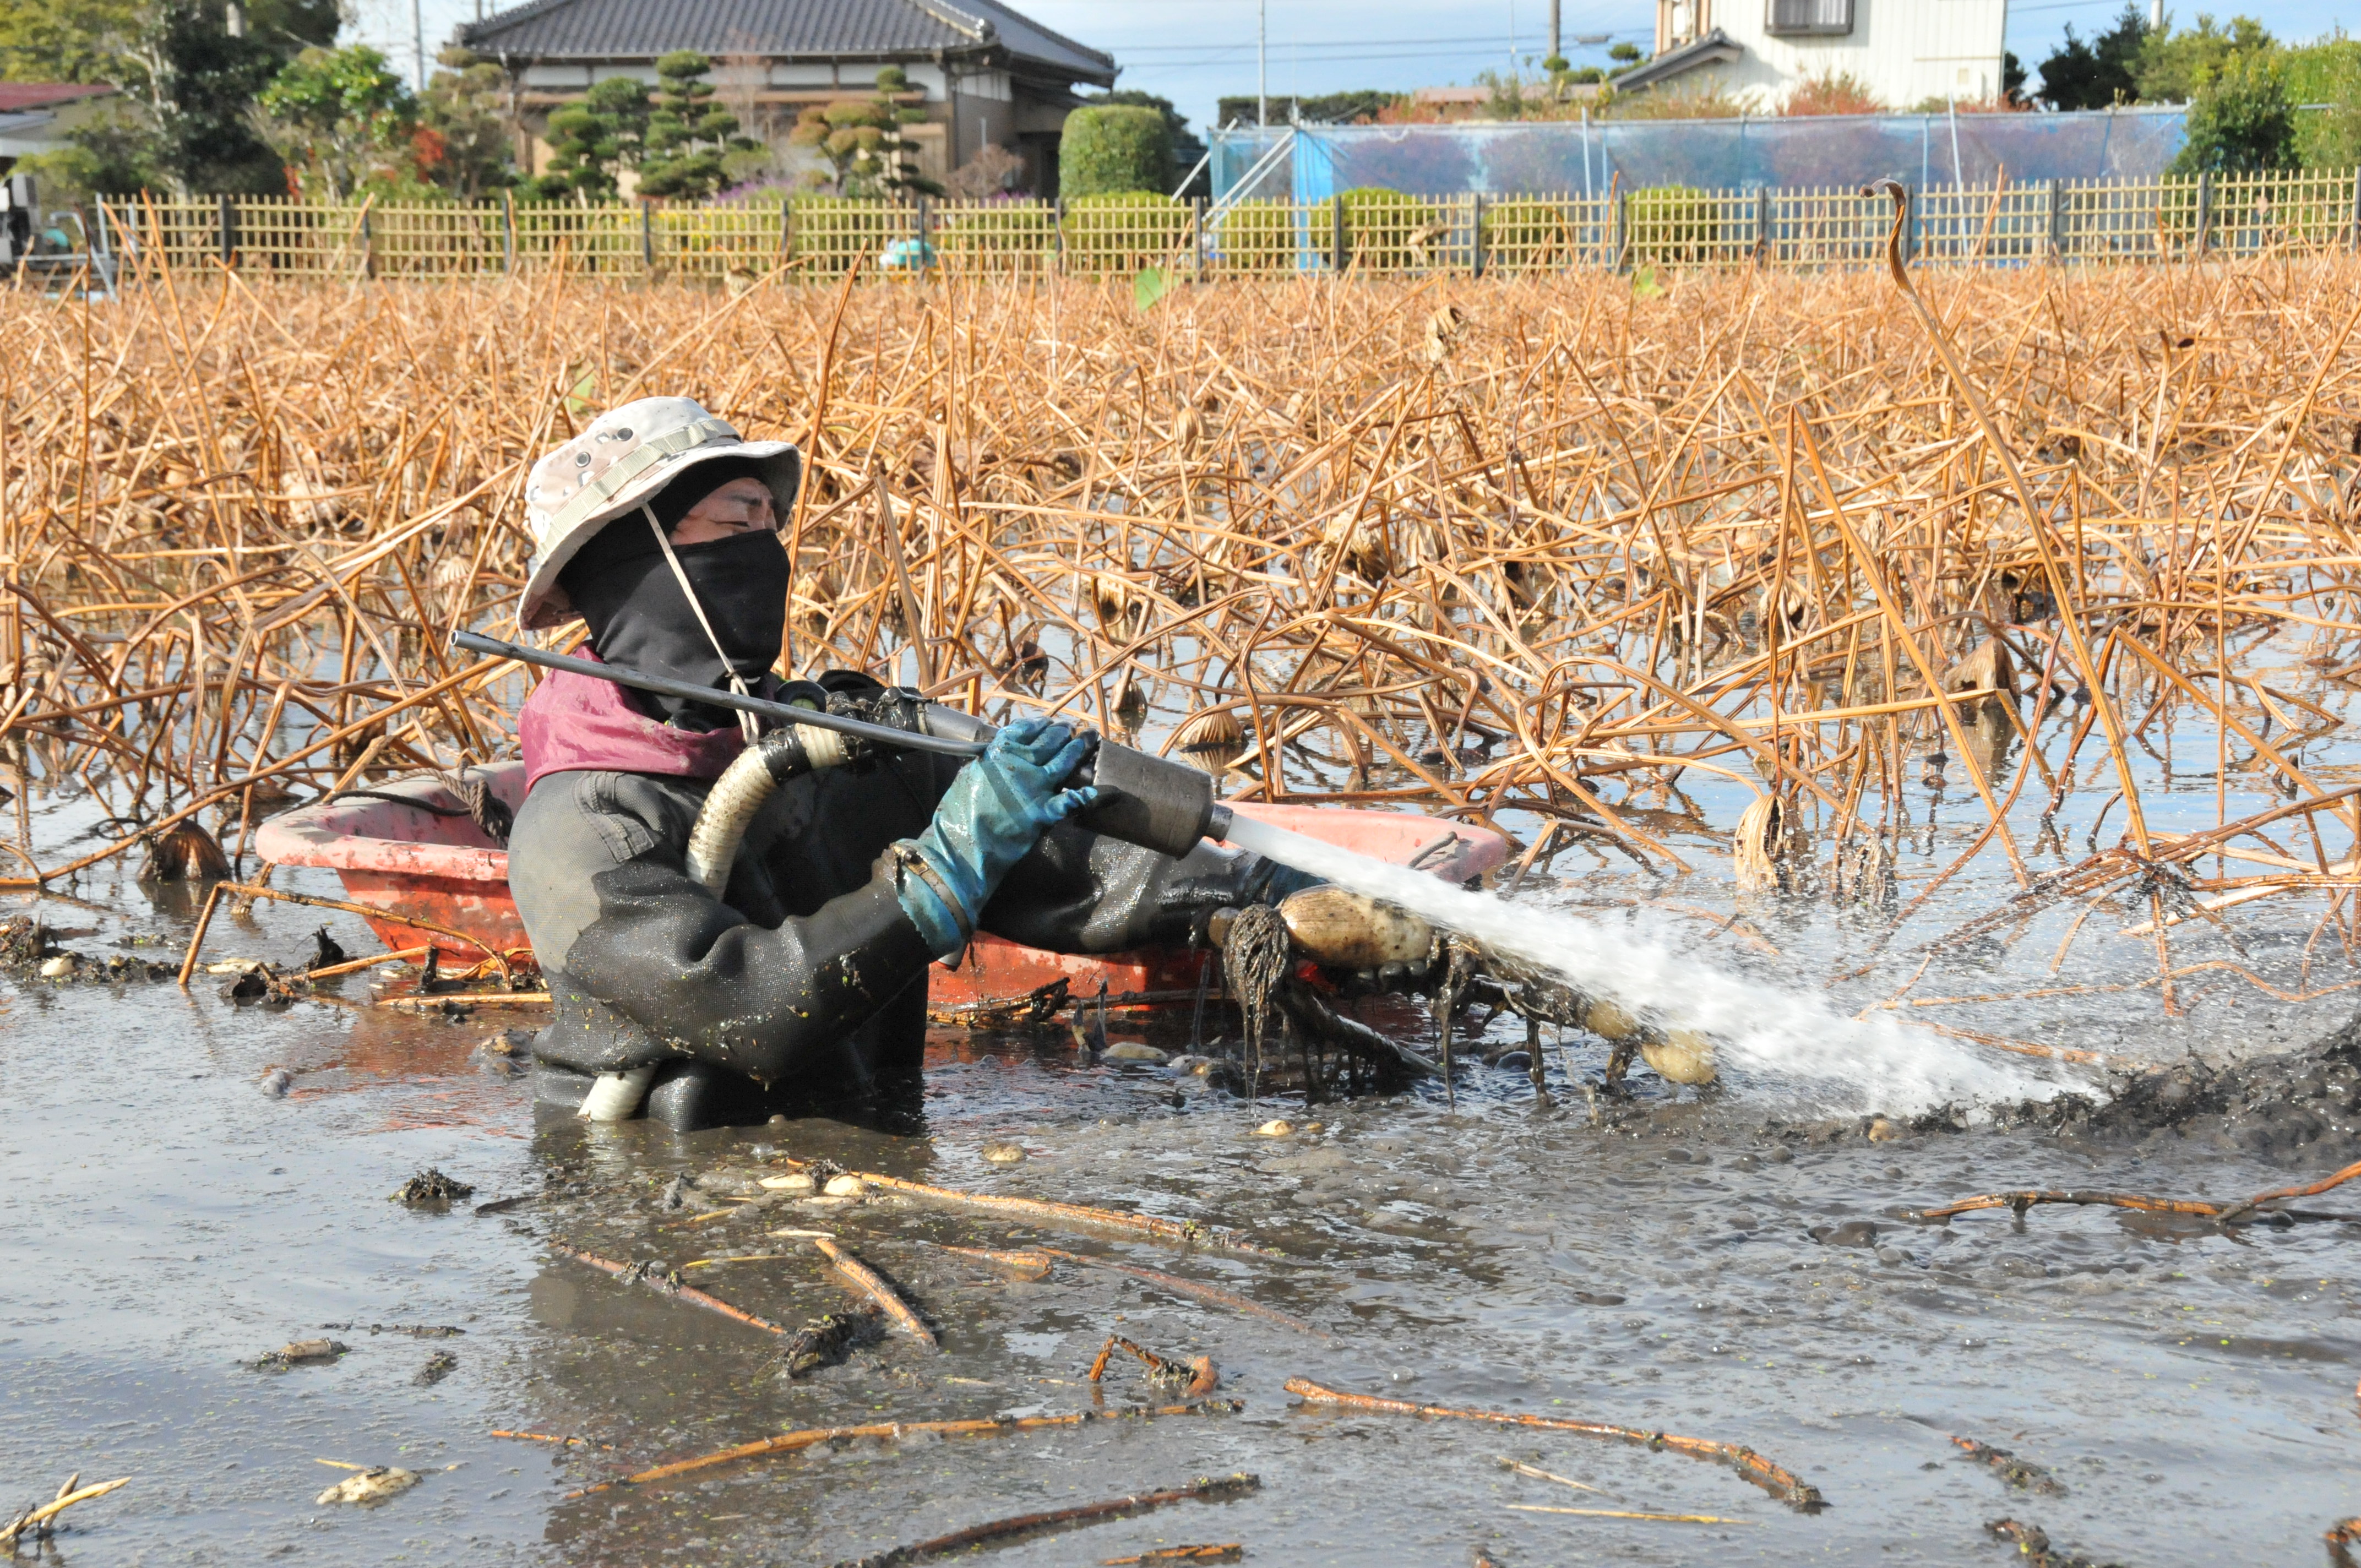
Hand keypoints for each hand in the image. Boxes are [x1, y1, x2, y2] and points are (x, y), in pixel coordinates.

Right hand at [890, 718, 1097, 956]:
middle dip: (1063, 732)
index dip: (1041, 725)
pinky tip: (1091, 791)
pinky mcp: (1042, 812)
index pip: (1025, 730)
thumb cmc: (957, 813)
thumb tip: (998, 754)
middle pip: (1048, 742)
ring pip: (1063, 761)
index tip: (1049, 722)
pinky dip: (1081, 796)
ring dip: (1077, 748)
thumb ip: (989, 762)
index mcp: (998, 752)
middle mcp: (1019, 764)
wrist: (960, 844)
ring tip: (1089, 739)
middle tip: (1072, 728)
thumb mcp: (969, 775)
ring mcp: (1033, 787)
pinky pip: (1067, 801)